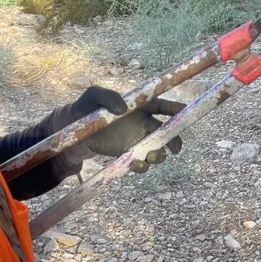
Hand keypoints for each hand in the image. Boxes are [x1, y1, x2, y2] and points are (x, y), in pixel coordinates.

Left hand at [69, 85, 185, 172]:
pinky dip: (141, 166)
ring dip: (159, 156)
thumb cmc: (87, 107)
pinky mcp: (128, 154)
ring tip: (151, 157)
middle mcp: (143, 124)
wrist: (75, 129)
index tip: (185, 112)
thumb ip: (107, 96)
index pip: (163, 106)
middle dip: (174, 141)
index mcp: (140, 107)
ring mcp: (137, 141)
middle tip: (174, 148)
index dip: (176, 109)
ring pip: (157, 151)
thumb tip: (122, 109)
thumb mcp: (93, 95)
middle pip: (166, 133)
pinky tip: (134, 165)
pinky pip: (141, 163)